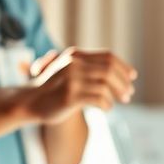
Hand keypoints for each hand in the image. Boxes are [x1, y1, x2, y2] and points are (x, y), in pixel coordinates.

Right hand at [20, 47, 136, 123]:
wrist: (30, 101)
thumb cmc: (53, 89)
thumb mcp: (70, 72)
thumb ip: (89, 69)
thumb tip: (120, 75)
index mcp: (75, 55)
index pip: (108, 57)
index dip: (123, 66)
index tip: (133, 77)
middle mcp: (74, 64)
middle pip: (109, 70)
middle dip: (123, 82)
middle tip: (129, 95)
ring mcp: (71, 79)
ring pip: (105, 85)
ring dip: (116, 95)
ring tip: (118, 103)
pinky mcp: (69, 96)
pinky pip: (98, 99)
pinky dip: (107, 104)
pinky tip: (107, 108)